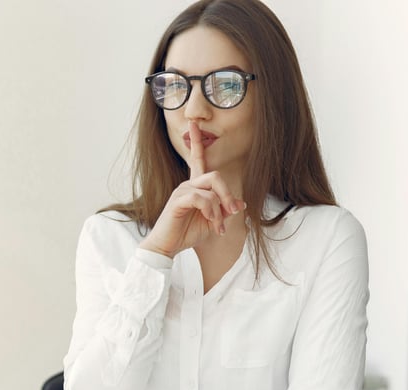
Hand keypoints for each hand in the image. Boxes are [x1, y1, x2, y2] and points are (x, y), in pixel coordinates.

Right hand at [139, 120, 245, 257]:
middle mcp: (187, 185)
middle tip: (230, 214)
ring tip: (217, 226)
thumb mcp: (213, 222)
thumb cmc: (187, 233)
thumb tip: (240, 203)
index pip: (197, 159)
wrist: (167, 247)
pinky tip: (210, 222)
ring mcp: (181, 191)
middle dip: (228, 195)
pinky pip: (202, 199)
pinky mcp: (178, 201)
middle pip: (216, 176)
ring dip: (219, 210)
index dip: (196, 141)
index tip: (194, 124)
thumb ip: (225, 211)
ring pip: (211, 189)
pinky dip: (211, 211)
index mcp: (195, 187)